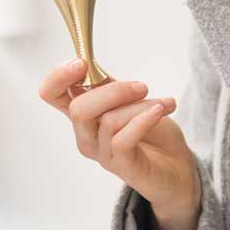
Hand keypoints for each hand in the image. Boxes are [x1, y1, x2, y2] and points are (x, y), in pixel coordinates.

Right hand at [37, 57, 201, 229]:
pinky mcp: (123, 167)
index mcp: (85, 114)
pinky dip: (144, 119)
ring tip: (163, 103)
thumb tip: (91, 66)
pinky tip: (160, 110)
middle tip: (141, 87)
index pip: (52, 94)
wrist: (178, 165)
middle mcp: (87, 135)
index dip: (59, 76)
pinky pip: (124, 140)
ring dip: (139, 106)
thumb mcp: (131, 100)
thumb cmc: (153, 131)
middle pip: (78, 109)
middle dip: (112, 91)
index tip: (82, 62)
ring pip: (108, 121)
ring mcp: (103, 153)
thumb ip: (111, 87)